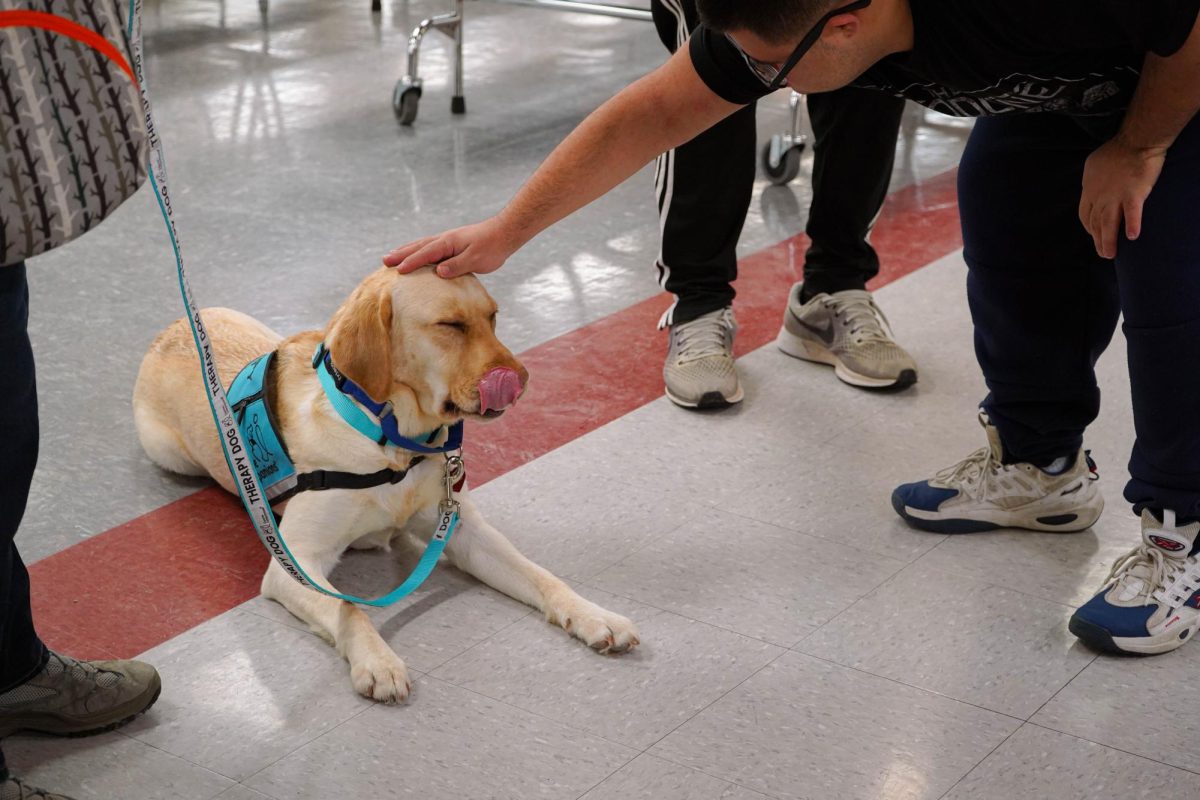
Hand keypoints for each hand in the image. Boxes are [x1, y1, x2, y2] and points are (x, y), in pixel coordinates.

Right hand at [382, 217, 518, 277]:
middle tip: (384, 261)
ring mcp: (447, 241)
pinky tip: (415, 256)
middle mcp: (444, 240)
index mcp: (448, 243)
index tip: (398, 270)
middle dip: (401, 254)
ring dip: (406, 251)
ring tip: (391, 256)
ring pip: (421, 246)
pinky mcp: (452, 245)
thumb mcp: (476, 259)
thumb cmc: (491, 247)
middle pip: (418, 247)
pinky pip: (429, 248)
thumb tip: (438, 271)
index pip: (426, 254)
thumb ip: (457, 265)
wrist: (503, 234)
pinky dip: (418, 251)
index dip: (411, 262)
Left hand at [1079, 137, 1165, 258]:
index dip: (1089, 228)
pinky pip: (1131, 214)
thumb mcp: (1093, 166)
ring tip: (1110, 255)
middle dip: (1097, 240)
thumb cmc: (1116, 150)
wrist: (1136, 140)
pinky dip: (1131, 226)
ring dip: (1108, 242)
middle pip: (1095, 223)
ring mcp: (1115, 196)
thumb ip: (1092, 181)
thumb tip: (1090, 188)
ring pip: (1108, 224)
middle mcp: (1099, 196)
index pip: (1085, 214)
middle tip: (1103, 254)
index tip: (1093, 235)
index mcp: (1089, 189)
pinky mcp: (1133, 194)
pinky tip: (1132, 237)